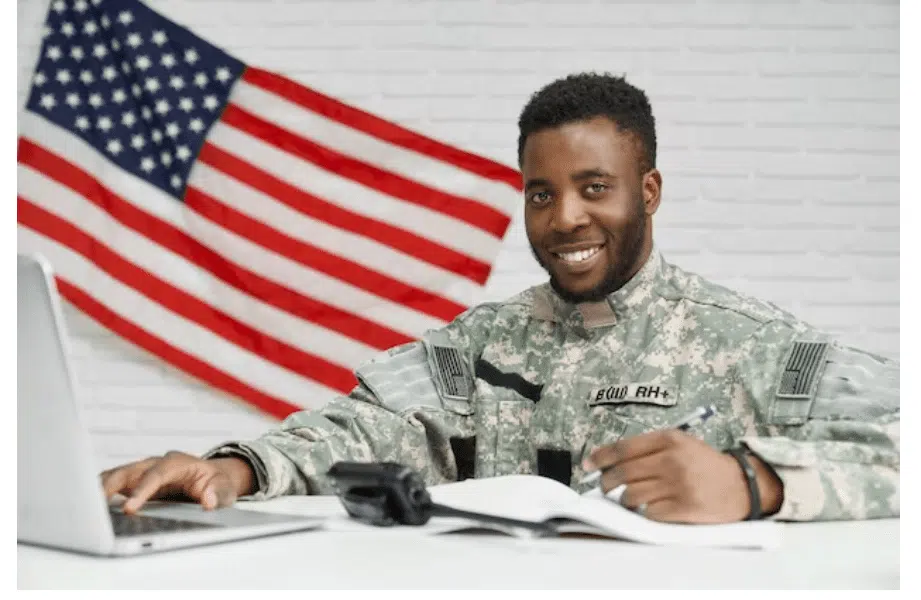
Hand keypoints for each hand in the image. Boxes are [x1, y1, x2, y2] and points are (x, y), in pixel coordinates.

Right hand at [100, 451, 255, 513]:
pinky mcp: (134, 481)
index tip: (130, 508)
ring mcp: (142, 471)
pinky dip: (99, 492)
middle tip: (95, 506)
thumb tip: (208, 500)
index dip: (142, 491)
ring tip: (83, 506)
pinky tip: (87, 505)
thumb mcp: (225, 489)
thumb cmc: (217, 483)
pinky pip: (113, 484)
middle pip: (128, 470)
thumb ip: (218, 494)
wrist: (211, 478)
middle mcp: (156, 463)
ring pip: (116, 475)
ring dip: (100, 488)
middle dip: (110, 486)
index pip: (156, 475)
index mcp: (177, 462)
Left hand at [585, 430, 782, 523]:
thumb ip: (648, 449)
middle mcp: (672, 460)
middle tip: (605, 486)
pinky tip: (652, 509)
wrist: (742, 485)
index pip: (623, 448)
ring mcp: (678, 485)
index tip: (587, 465)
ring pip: (632, 495)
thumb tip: (607, 461)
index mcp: (669, 439)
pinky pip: (649, 513)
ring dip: (625, 500)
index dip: (600, 457)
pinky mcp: (684, 509)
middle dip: (606, 482)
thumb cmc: (704, 464)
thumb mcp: (680, 444)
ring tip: (630, 499)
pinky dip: (645, 513)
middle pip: (623, 473)